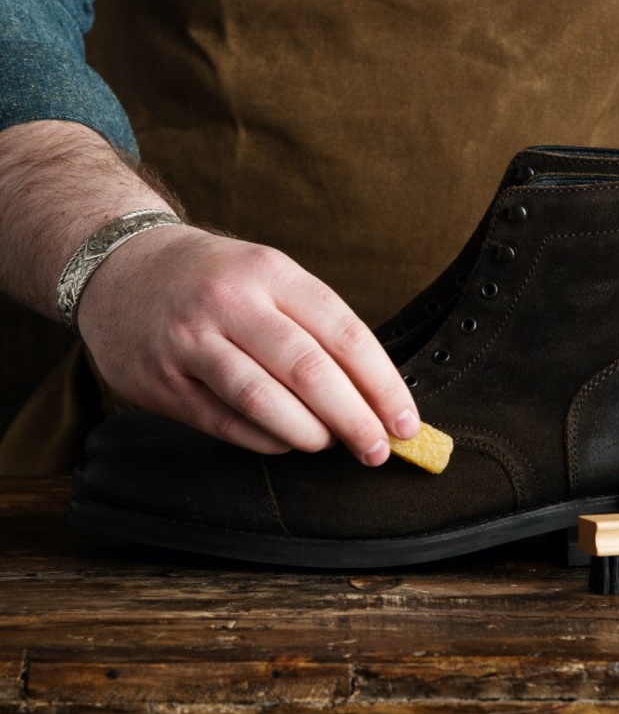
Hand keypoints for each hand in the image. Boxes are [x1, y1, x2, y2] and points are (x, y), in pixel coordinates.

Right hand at [78, 225, 419, 463]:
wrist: (120, 266)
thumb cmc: (212, 279)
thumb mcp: (267, 275)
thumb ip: (313, 326)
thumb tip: (371, 392)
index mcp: (271, 272)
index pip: (344, 333)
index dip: (382, 383)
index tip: (404, 419)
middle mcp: (231, 302)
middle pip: (309, 370)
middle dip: (355, 418)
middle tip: (379, 448)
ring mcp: (191, 341)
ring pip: (264, 399)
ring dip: (310, 433)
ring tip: (331, 444)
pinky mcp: (161, 380)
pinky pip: (225, 422)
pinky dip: (266, 440)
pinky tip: (286, 442)